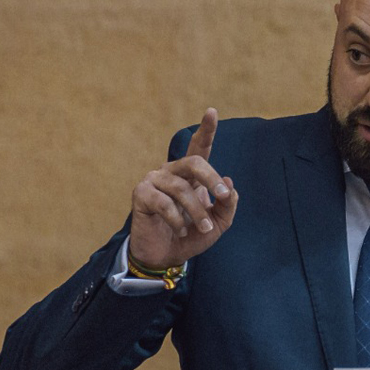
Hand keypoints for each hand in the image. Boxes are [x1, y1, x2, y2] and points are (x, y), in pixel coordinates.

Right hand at [129, 108, 238, 268]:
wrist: (165, 257)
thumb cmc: (190, 236)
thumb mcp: (217, 224)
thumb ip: (227, 205)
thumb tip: (229, 182)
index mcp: (190, 175)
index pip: (199, 147)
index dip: (206, 130)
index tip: (212, 111)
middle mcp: (171, 172)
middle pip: (194, 161)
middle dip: (211, 177)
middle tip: (222, 195)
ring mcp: (154, 181)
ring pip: (181, 188)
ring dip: (196, 211)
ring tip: (202, 228)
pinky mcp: (140, 194)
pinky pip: (163, 202)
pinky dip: (176, 219)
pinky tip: (179, 231)